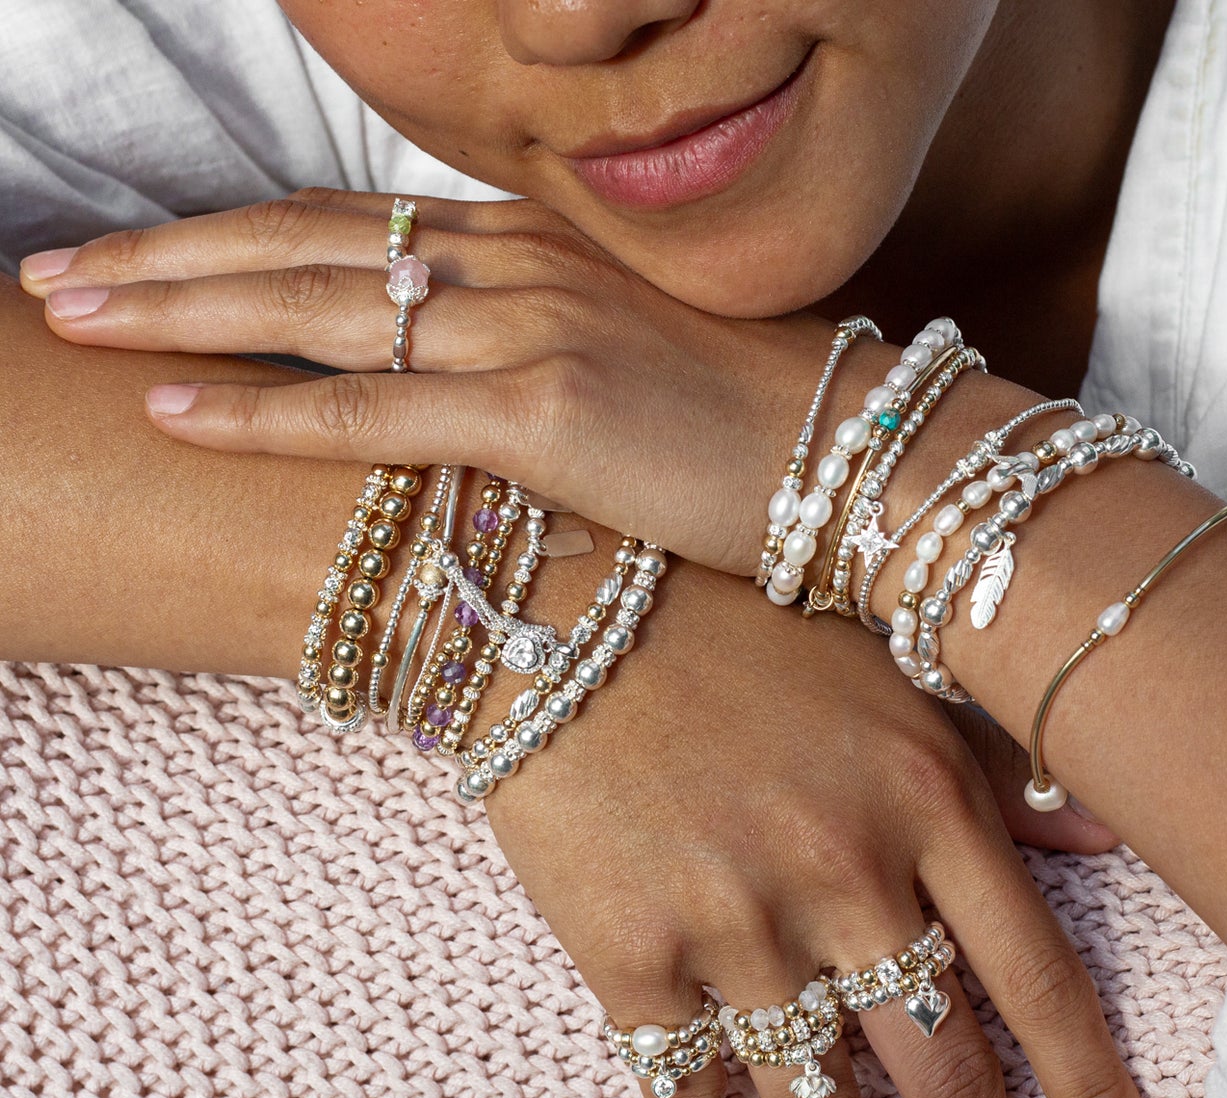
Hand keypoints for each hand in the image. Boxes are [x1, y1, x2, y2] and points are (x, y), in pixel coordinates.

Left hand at [22, 190, 842, 574]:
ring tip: (70, 326)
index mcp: (532, 248)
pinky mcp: (548, 412)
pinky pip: (376, 413)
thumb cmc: (752, 430)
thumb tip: (466, 410)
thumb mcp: (630, 368)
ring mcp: (531, 329)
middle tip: (55, 284)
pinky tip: (173, 414)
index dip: (230, 238)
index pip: (347, 225)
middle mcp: (518, 266)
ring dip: (179, 317)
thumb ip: (535, 359)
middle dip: (165, 262)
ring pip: (316, 313)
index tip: (142, 263)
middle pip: (302, 245)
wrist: (863, 460)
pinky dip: (268, 415)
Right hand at [483, 557, 1155, 1097]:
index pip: (1032, 976)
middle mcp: (840, 871)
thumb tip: (1103, 833)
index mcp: (921, 802)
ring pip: (806, 1088)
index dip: (1087, 1085)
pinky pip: (673, 1070)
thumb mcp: (882, 675)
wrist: (561, 600)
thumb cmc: (735, 628)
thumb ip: (992, 765)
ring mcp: (730, 916)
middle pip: (936, 1059)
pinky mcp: (626, 945)